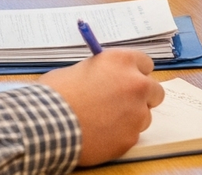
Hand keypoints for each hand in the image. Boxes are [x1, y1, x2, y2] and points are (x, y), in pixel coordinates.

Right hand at [42, 49, 163, 165]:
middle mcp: (135, 84)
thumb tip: (107, 77)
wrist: (47, 123)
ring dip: (131, 118)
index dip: (135, 73)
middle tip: (124, 103)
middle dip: (142, 96)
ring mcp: (135, 113)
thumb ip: (103, 72)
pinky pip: (132, 136)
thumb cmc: (57, 94)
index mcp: (122, 61)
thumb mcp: (81, 69)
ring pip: (145, 116)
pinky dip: (120, 136)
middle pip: (154, 90)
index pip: (145, 64)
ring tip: (105, 121)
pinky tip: (101, 134)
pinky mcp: (130, 138)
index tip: (128, 80)